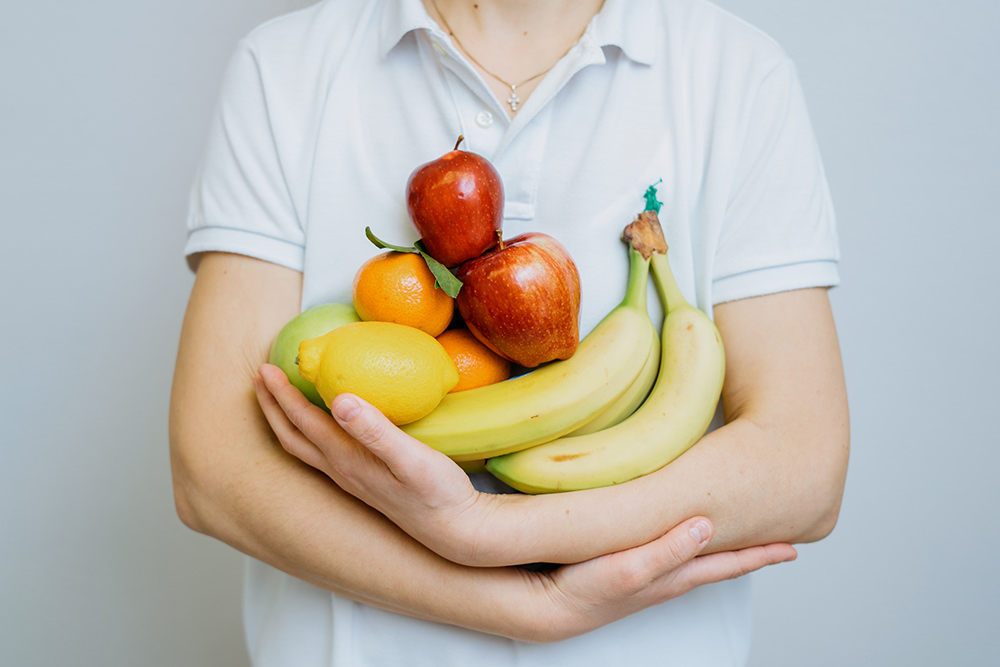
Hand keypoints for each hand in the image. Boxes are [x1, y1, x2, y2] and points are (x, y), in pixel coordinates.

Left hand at [253, 363, 496, 563]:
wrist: (454, 531)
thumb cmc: (438, 493)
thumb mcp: (411, 458)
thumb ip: (376, 430)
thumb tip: (340, 399)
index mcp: (347, 459)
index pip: (305, 422)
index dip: (283, 395)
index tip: (266, 368)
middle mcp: (341, 471)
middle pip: (293, 436)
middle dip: (272, 406)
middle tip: (258, 376)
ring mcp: (350, 480)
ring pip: (303, 448)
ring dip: (284, 421)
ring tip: (277, 398)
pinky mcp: (363, 482)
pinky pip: (320, 453)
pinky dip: (306, 433)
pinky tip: (320, 424)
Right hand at [518, 517, 796, 641]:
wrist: (552, 607)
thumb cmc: (587, 589)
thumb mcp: (630, 569)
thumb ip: (668, 549)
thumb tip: (709, 526)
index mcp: (675, 574)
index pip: (728, 563)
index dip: (761, 554)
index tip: (794, 547)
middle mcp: (670, 575)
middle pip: (722, 562)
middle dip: (752, 552)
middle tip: (783, 542)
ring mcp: (652, 574)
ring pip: (701, 558)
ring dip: (725, 548)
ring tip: (743, 535)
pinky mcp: (633, 567)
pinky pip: (676, 553)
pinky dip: (693, 544)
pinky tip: (688, 534)